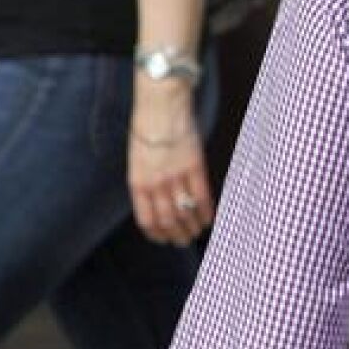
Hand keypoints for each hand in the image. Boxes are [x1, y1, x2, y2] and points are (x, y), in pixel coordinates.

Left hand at [128, 78, 214, 244]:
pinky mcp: (194, 167)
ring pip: (185, 212)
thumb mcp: (138, 160)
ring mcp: (176, 176)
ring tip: (196, 233)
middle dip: (176, 235)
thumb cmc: (147, 129)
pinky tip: (210, 219)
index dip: (156, 234)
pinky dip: (207, 211)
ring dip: (192, 227)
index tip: (163, 239)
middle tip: (183, 242)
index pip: (147, 219)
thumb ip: (147, 181)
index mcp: (138, 182)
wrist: (161, 106)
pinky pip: (203, 196)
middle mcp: (156, 184)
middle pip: (168, 220)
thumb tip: (159, 201)